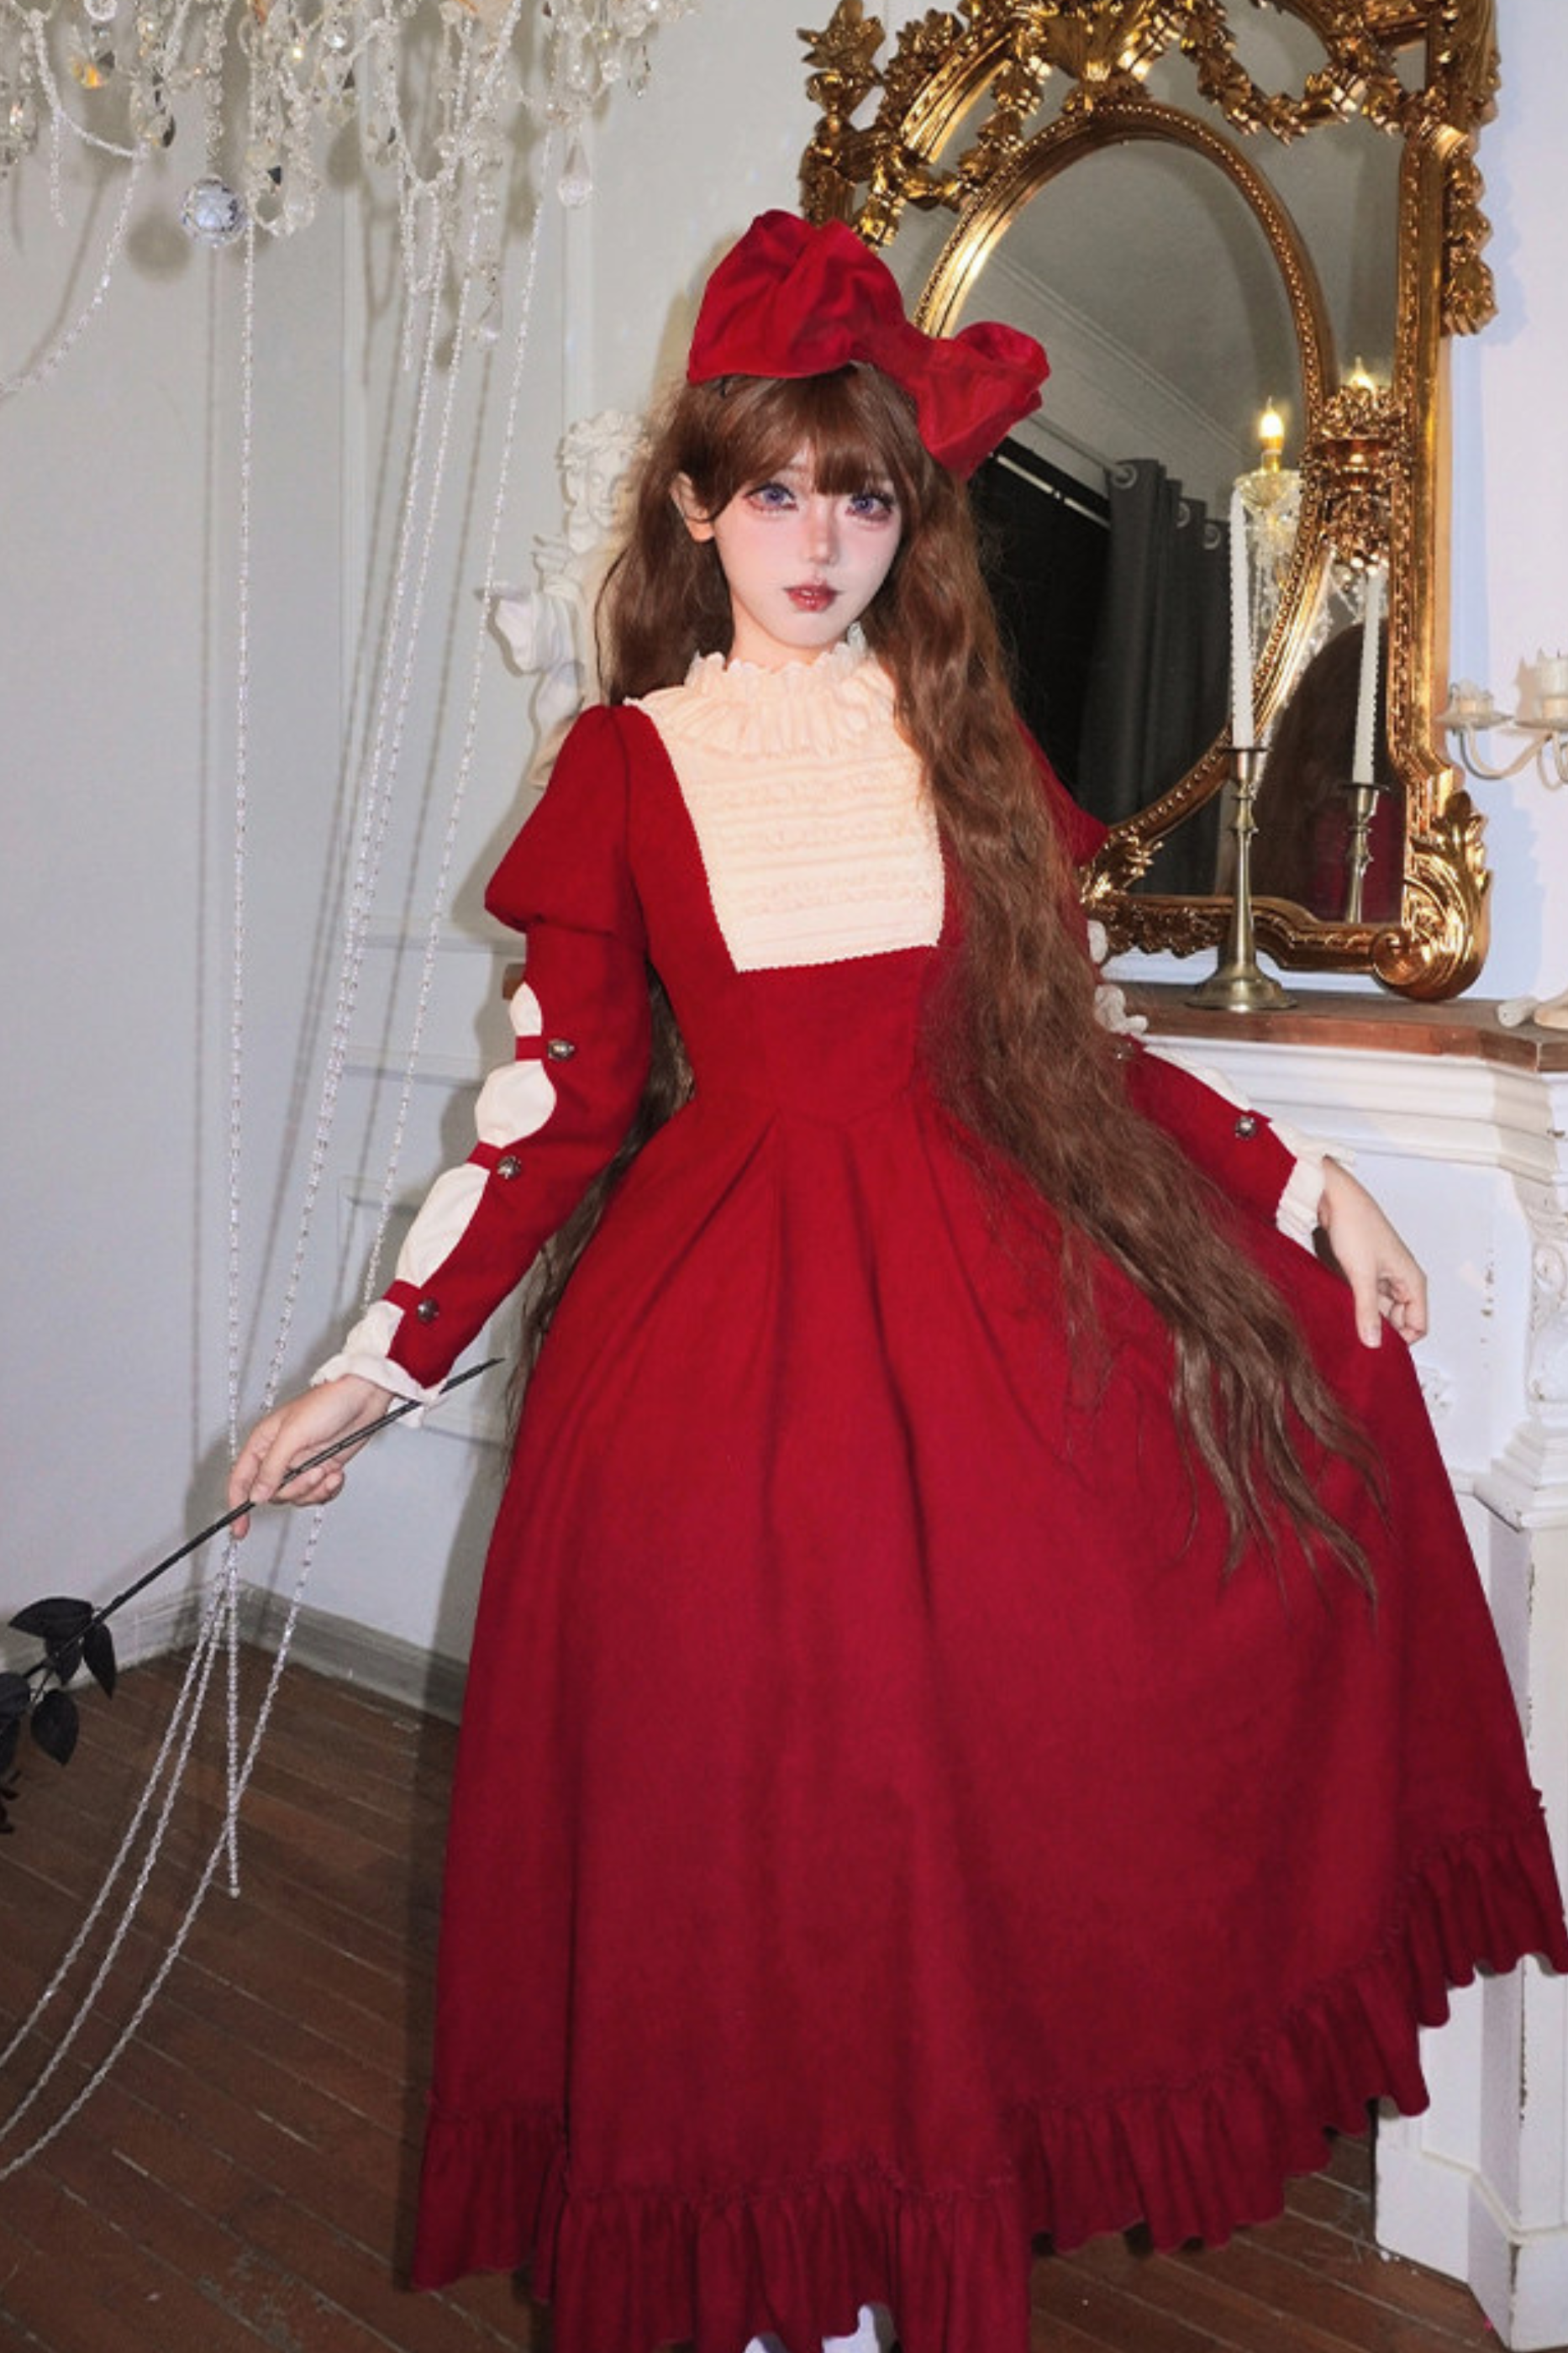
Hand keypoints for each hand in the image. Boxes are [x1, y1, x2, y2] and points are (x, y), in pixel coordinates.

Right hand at [227, 1375, 393, 1538]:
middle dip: (295, 1490)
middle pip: (272, 1494)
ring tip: (327, 1470)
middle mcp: (279, 1456)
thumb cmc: (326, 1404)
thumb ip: (272, 1467)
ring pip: (296, 1497)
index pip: (241, 1479)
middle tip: (312, 1473)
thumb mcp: (293, 1435)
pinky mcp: (322, 1469)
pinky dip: (328, 1490)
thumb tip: (256, 1496)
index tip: (240, 1530)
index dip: (237, 1505)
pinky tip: (337, 1474)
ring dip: (314, 1489)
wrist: (363, 1398)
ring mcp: (301, 1465)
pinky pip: (317, 1494)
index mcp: (263, 1443)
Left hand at [1316, 1157, 1428, 1348]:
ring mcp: (1382, 1277)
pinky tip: (1341, 1307)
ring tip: (1346, 1319)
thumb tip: (1373, 1342)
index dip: (1400, 1340)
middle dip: (1380, 1330)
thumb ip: (1368, 1311)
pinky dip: (1355, 1306)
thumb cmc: (1355, 1225)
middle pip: (1399, 1321)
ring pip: (1380, 1311)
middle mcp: (1401, 1281)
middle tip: (1356, 1337)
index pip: (1418, 1326)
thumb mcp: (1361, 1275)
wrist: (1334, 1199)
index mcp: (1412, 1281)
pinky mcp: (1364, 1273)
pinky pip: (1365, 1299)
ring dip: (1365, 1318)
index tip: (1375, 1347)